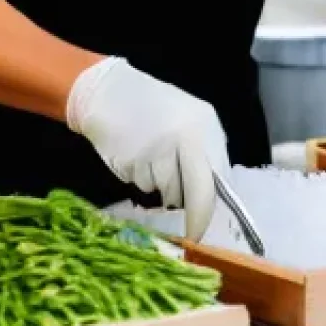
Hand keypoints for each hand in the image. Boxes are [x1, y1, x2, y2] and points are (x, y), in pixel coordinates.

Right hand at [66, 57, 230, 239]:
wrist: (106, 92)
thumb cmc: (150, 108)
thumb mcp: (186, 120)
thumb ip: (201, 152)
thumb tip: (212, 194)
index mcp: (205, 125)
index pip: (219, 178)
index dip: (212, 206)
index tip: (207, 224)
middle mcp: (187, 138)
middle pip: (197, 193)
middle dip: (195, 217)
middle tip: (192, 233)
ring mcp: (160, 150)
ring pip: (168, 192)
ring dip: (160, 187)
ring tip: (150, 158)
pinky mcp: (135, 161)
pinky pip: (144, 185)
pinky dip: (141, 178)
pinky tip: (135, 154)